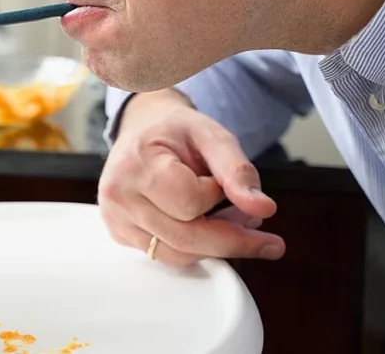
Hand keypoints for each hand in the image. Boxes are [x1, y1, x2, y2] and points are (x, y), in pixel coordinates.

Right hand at [98, 89, 285, 266]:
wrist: (141, 128)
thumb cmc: (174, 130)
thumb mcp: (211, 136)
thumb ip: (237, 170)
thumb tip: (264, 208)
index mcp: (137, 164)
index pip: (190, 203)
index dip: (217, 196)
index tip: (220, 181)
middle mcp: (119, 196)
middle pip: (186, 238)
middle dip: (232, 240)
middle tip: (267, 240)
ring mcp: (116, 218)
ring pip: (178, 254)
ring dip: (215, 246)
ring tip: (235, 223)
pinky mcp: (120, 234)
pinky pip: (166, 255)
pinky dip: (195, 248)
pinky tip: (208, 227)